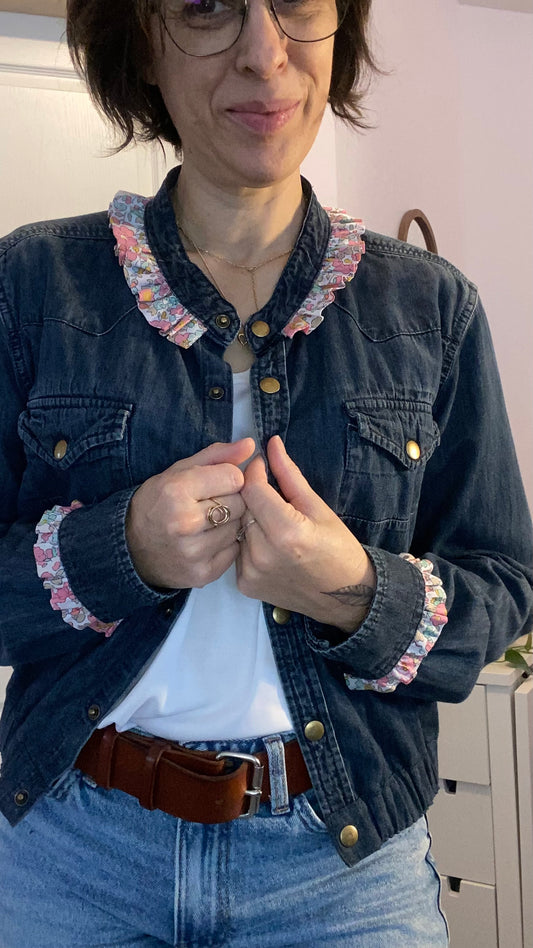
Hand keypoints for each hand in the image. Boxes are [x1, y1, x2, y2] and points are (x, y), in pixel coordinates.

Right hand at [126, 439, 254, 588]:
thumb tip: (250, 444)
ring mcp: (194, 552)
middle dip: (232, 500)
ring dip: (231, 523)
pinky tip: (209, 541)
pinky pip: (235, 551)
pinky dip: (227, 545)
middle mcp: (185, 522)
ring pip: (239, 528)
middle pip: (240, 503)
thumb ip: (217, 456)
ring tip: (209, 523)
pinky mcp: (202, 573)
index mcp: (176, 491)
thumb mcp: (178, 472)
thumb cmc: (157, 503)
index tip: (217, 483)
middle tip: (212, 504)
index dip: (229, 478)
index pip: (234, 477)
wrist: (131, 549)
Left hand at [236, 436, 375, 633]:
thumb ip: (289, 475)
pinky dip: (248, 542)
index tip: (261, 464)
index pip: (252, 489)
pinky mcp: (245, 585)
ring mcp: (251, 572)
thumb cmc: (337, 548)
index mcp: (287, 532)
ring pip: (237, 528)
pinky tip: (267, 543)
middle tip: (268, 493)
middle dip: (252, 494)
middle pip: (242, 508)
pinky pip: (237, 550)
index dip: (254, 472)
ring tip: (270, 520)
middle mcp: (263, 554)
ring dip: (248, 518)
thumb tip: (271, 443)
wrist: (344, 597)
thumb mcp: (318, 507)